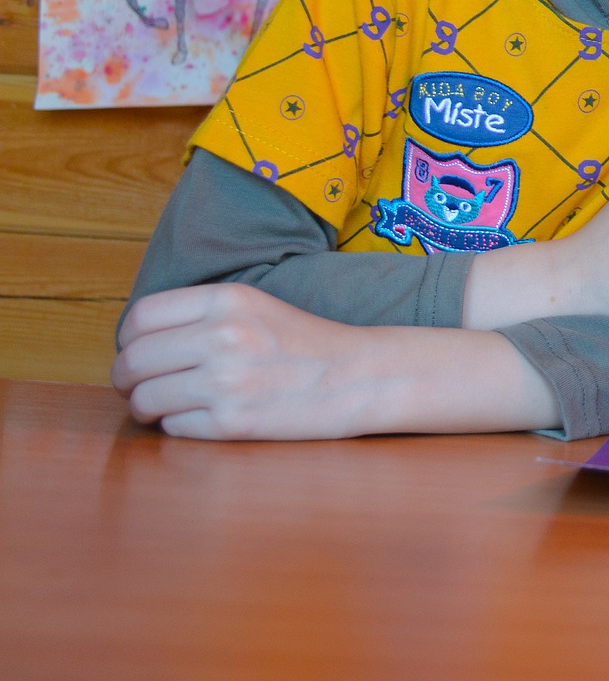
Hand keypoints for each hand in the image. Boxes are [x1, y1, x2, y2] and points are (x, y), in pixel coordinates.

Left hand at [112, 283, 381, 438]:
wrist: (360, 377)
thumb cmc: (306, 344)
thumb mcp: (255, 307)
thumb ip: (200, 315)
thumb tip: (135, 345)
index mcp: (228, 300)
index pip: (140, 318)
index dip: (128, 340)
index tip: (138, 352)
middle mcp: (223, 336)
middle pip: (133, 361)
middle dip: (127, 379)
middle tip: (139, 387)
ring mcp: (226, 381)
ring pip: (145, 399)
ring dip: (147, 408)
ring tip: (166, 406)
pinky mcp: (233, 422)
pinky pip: (173, 428)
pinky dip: (179, 427)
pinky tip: (204, 419)